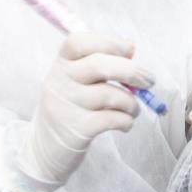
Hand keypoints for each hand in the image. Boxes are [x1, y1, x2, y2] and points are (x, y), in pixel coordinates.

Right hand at [10, 31, 154, 191]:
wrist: (43, 150)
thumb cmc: (69, 109)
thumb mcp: (74, 82)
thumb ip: (97, 65)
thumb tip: (131, 50)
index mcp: (60, 64)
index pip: (78, 42)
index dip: (108, 42)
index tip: (130, 49)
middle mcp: (59, 81)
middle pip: (99, 65)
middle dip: (131, 71)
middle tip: (149, 80)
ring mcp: (65, 106)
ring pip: (110, 94)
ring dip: (131, 102)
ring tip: (133, 109)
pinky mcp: (75, 130)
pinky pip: (112, 119)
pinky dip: (126, 120)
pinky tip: (125, 123)